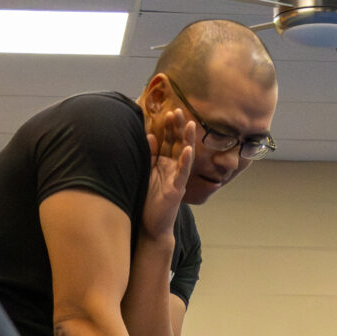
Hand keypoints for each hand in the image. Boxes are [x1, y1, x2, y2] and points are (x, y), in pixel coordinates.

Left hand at [141, 106, 195, 240]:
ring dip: (187, 139)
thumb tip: (149, 135)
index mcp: (164, 163)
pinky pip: (182, 173)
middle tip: (178, 110)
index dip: (168, 127)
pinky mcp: (177, 189)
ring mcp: (177, 178)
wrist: (151, 225)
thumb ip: (149, 155)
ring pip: (184, 155)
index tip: (168, 111)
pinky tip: (187, 150)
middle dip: (178, 127)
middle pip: (176, 143)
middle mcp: (173, 168)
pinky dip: (185, 161)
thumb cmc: (148, 200)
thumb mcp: (146, 173)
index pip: (167, 141)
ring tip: (190, 124)